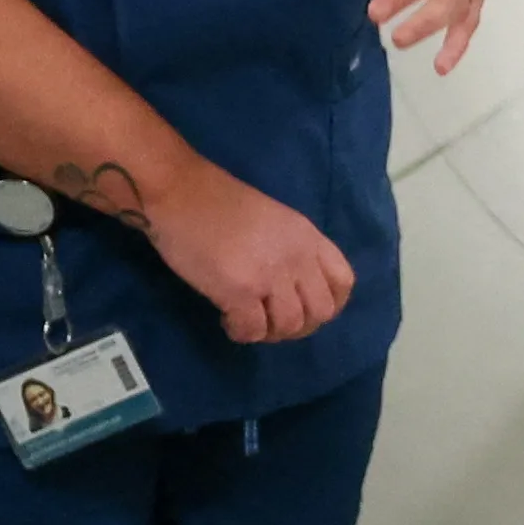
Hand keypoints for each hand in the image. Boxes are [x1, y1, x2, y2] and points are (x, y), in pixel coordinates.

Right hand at [140, 157, 357, 344]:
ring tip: (247, 320)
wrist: (180, 191)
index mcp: (308, 237)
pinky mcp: (240, 289)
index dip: (330, 304)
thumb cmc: (219, 204)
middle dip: (299, 326)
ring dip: (269, 332)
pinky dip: (242, 333)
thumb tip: (292, 288)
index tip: (305, 309)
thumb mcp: (276, 221)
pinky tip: (227, 319)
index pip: (343, 282)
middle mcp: (297, 257)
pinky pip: (253, 330)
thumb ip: (292, 250)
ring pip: (289, 326)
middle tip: (271, 321)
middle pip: (321, 311)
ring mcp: (271, 274)